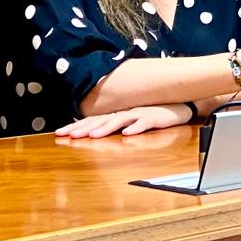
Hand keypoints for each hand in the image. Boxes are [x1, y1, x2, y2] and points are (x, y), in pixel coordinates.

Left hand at [55, 104, 191, 138]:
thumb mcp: (133, 119)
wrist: (181, 105)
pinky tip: (128, 134)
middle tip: (68, 135)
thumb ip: (117, 124)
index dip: (77, 125)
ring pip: (120, 120)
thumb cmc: (155, 114)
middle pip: (102, 120)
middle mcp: (126, 112)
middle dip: (85, 127)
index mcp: (119, 113)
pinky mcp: (155, 117)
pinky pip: (145, 123)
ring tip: (93, 136)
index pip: (94, 119)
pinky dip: (136, 127)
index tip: (60, 133)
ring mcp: (140, 114)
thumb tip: (96, 131)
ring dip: (106, 128)